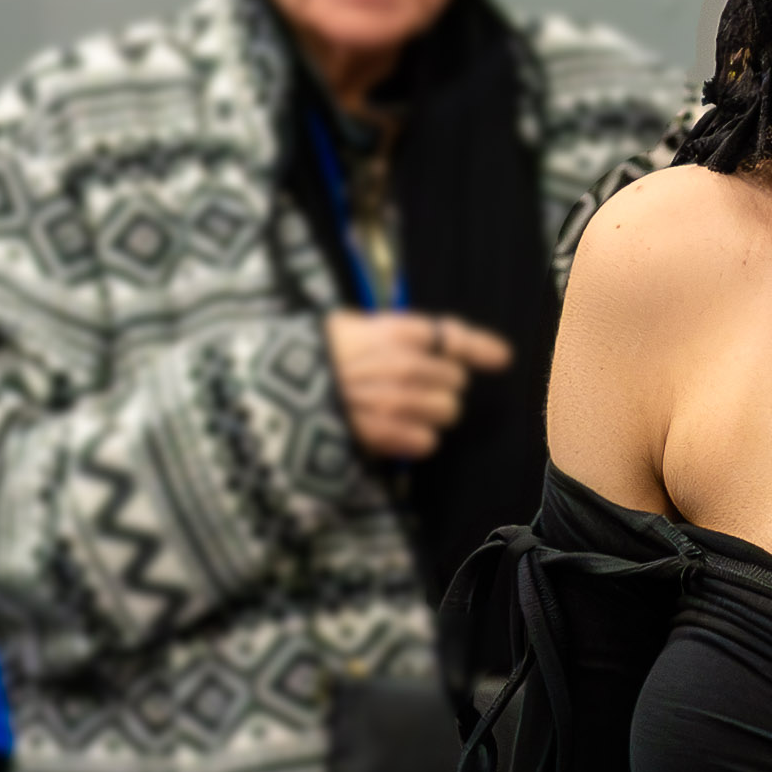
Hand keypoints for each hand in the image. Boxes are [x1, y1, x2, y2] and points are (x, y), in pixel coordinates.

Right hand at [324, 311, 512, 460]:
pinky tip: (398, 434)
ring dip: (432, 414)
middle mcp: (393, 362)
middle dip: (444, 388)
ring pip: (445, 411)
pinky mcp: (375, 435)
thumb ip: (413, 335)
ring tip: (403, 412)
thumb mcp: (355, 329)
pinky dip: (418, 440)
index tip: (502, 358)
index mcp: (389, 331)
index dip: (480, 348)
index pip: (448, 337)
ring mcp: (385, 399)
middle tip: (418, 390)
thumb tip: (484, 351)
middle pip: (453, 380)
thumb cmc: (318, 359)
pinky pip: (424, 442)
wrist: (269, 393)